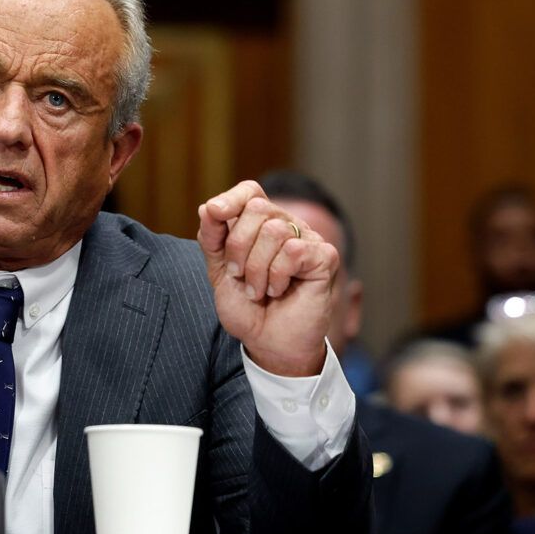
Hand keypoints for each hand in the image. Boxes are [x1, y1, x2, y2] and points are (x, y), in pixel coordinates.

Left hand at [197, 180, 338, 376]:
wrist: (268, 343)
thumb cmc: (247, 308)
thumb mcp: (219, 271)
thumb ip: (213, 239)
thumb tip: (209, 207)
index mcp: (261, 225)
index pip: (250, 191)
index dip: (231, 198)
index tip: (215, 214)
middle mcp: (287, 226)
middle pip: (257, 208)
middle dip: (238, 247)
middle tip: (239, 276)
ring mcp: (309, 239)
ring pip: (274, 230)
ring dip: (256, 269)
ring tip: (259, 290)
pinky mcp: (325, 257)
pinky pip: (293, 250)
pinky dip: (277, 275)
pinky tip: (280, 290)